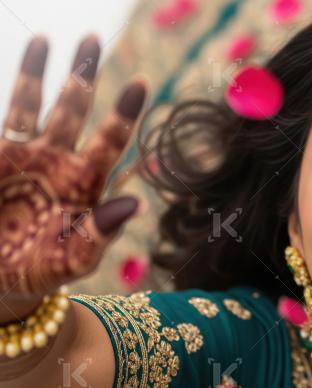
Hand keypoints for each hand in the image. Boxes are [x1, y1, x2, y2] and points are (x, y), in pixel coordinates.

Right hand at [0, 35, 144, 302]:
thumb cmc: (44, 269)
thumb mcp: (75, 257)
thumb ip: (101, 232)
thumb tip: (136, 203)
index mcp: (86, 181)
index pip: (110, 140)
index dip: (124, 111)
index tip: (140, 81)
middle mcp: (57, 160)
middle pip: (73, 108)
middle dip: (82, 74)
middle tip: (92, 39)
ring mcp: (23, 156)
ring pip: (32, 105)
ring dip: (38, 72)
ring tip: (47, 37)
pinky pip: (1, 124)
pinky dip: (6, 100)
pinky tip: (6, 66)